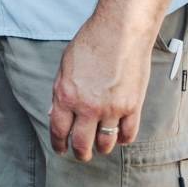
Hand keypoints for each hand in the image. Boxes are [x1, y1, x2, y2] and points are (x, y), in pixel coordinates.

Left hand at [49, 14, 151, 161]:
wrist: (120, 31)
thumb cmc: (90, 43)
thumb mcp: (65, 65)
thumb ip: (60, 91)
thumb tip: (55, 113)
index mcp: (67, 94)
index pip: (59, 130)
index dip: (59, 144)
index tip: (60, 149)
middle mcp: (88, 106)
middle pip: (82, 144)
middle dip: (80, 153)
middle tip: (80, 154)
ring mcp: (112, 109)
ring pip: (106, 144)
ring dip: (101, 148)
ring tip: (99, 146)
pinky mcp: (132, 107)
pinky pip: (128, 135)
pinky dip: (122, 139)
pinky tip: (118, 136)